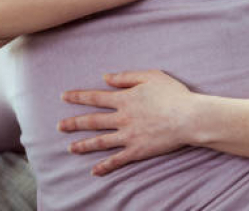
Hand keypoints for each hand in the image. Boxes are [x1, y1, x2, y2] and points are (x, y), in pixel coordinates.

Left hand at [59, 70, 198, 175]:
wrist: (189, 117)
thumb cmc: (173, 94)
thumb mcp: (151, 76)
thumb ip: (126, 76)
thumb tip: (105, 77)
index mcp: (125, 99)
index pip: (95, 97)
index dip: (78, 96)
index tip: (64, 96)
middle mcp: (122, 118)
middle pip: (92, 121)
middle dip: (74, 123)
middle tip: (59, 126)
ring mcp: (128, 136)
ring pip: (100, 142)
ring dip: (83, 145)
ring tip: (71, 148)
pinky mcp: (137, 151)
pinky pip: (117, 160)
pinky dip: (105, 167)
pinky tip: (94, 171)